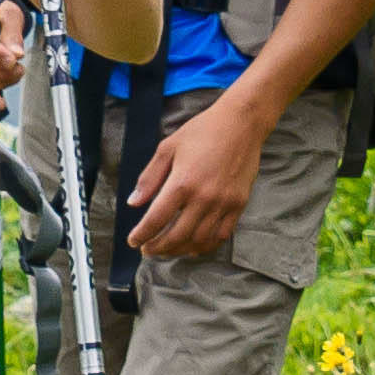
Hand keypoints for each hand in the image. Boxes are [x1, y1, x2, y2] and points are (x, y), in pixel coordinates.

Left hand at [125, 93, 266, 261]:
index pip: (156, 219)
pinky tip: (193, 245)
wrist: (241, 124)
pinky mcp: (238, 205)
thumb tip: (134, 202)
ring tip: (168, 249)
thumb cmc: (202, 131)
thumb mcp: (168, 148)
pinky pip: (221, 235)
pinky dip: (205, 246)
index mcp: (182, 182)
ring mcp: (223, 203)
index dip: (142, 235)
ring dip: (180, 250)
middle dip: (158, 248)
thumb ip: (149, 177)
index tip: (133, 241)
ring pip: (199, 240)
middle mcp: (203, 197)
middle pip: (176, 236)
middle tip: (148, 250)